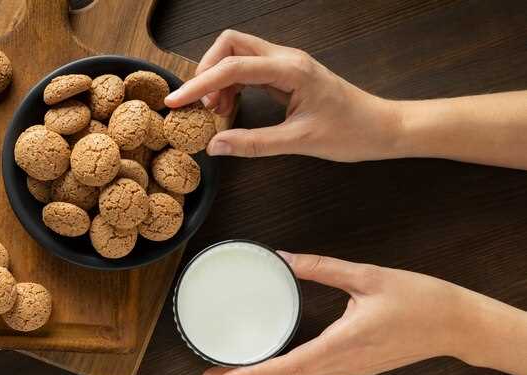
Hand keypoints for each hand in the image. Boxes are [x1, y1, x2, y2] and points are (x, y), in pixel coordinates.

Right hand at [165, 30, 400, 160]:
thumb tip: (215, 146)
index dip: (200, 83)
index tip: (177, 101)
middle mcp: (286, 59)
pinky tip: (231, 110)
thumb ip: (254, 144)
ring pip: (238, 56)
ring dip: (219, 80)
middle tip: (198, 105)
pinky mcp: (287, 75)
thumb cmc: (351, 132)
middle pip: (231, 44)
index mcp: (291, 69)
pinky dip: (233, 87)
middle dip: (206, 70)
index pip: (232, 67)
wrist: (381, 128)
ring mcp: (286, 64)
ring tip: (216, 113)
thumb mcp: (299, 142)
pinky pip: (249, 71)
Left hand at [201, 252, 478, 374]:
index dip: (253, 374)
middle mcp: (344, 363)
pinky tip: (278, 366)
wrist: (455, 323)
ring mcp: (352, 369)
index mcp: (344, 343)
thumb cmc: (418, 299)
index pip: (289, 367)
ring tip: (237, 372)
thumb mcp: (367, 276)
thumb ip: (322, 267)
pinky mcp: (358, 366)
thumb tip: (284, 257)